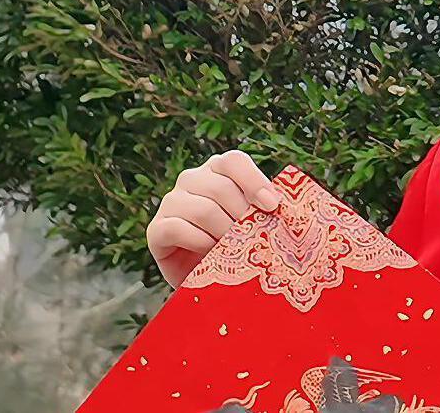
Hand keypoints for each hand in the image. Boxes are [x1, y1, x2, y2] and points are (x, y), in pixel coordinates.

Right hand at [146, 149, 280, 287]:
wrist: (209, 279)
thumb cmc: (238, 245)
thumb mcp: (255, 221)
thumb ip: (265, 208)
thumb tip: (283, 206)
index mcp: (219, 169)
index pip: (234, 161)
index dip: (254, 181)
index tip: (272, 206)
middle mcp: (191, 179)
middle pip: (221, 188)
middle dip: (243, 216)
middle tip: (254, 238)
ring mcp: (171, 202)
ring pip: (202, 209)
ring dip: (224, 233)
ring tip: (235, 249)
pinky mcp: (156, 229)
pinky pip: (178, 229)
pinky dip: (200, 243)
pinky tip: (211, 254)